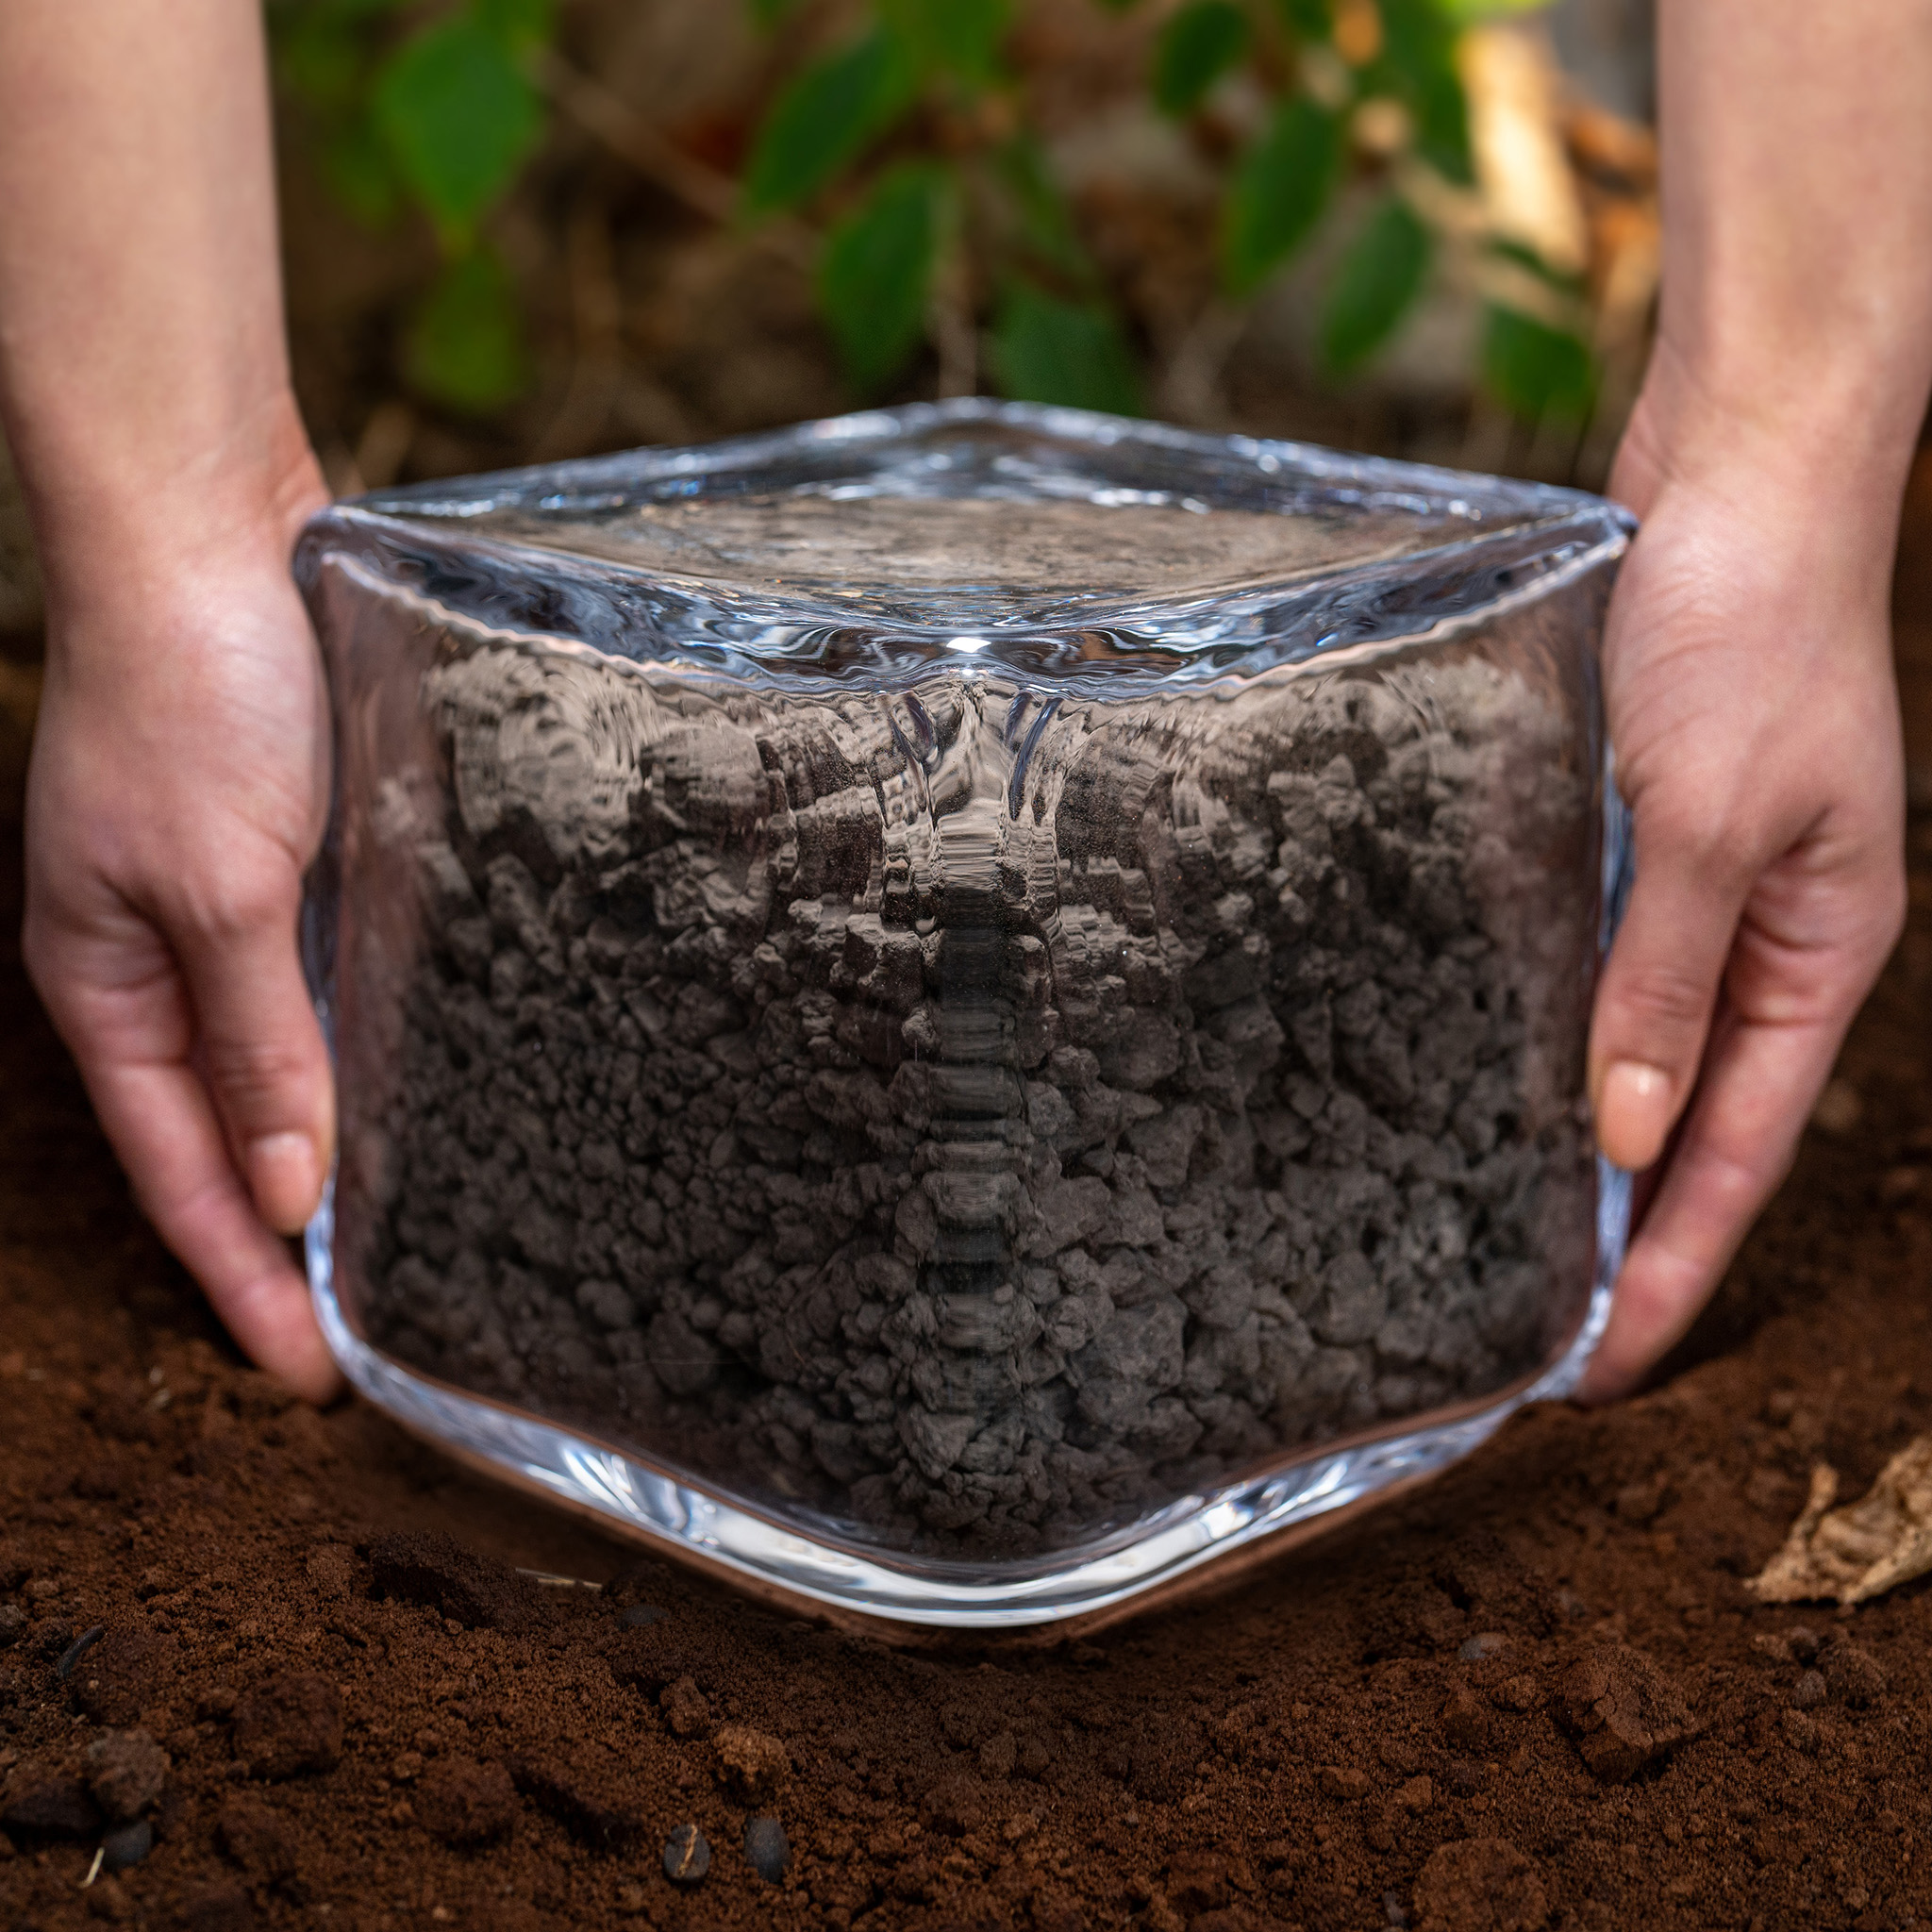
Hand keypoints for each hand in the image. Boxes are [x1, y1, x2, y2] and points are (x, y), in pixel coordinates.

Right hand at [23, 451, 341, 1400]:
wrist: (214, 531)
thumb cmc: (193, 700)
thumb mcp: (221, 890)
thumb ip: (257, 1042)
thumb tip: (287, 1187)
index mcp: (106, 985)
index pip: (178, 1171)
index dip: (240, 1276)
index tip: (306, 1372)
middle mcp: (161, 964)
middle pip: (224, 1135)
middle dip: (282, 1236)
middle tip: (359, 1332)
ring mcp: (228, 912)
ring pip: (282, 1066)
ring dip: (332, 1148)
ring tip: (401, 1241)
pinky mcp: (293, 860)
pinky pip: (326, 986)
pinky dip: (363, 1051)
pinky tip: (421, 1093)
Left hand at [1578, 386, 1907, 1399]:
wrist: (1736, 471)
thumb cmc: (1751, 628)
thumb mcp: (1706, 823)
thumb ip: (1662, 982)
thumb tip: (1623, 1136)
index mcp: (1814, 948)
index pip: (1735, 1145)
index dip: (1674, 1261)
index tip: (1604, 1361)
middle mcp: (1757, 932)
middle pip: (1685, 1113)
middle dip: (1621, 1225)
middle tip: (1532, 1324)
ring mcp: (1689, 881)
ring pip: (1630, 1039)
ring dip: (1573, 1127)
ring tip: (1491, 1222)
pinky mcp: (1626, 827)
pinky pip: (1587, 952)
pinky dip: (1544, 1017)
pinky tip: (1476, 1062)